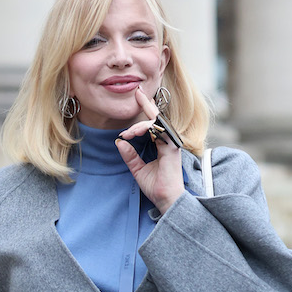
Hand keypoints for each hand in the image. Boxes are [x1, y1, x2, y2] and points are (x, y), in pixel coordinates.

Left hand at [115, 87, 184, 214]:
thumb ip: (130, 156)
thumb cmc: (156, 186)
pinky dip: (145, 129)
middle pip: (156, 118)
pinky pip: (158, 130)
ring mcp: (170, 143)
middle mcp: (167, 141)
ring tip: (127, 133)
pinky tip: (133, 133)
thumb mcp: (137, 169)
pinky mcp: (171, 147)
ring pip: (155, 123)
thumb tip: (120, 142)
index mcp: (161, 144)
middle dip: (146, 104)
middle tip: (136, 92)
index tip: (138, 95)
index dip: (147, 108)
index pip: (153, 123)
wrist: (165, 199)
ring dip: (139, 125)